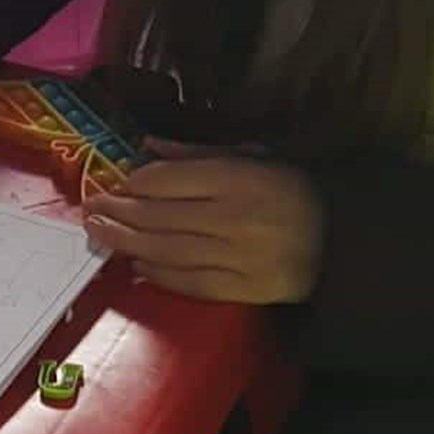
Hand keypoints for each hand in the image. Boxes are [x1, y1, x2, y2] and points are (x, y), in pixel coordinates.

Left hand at [83, 144, 324, 304]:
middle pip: (158, 217)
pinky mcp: (243, 289)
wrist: (343, 240)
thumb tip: (147, 145)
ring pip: (166, 251)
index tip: (116, 182)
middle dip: (118, 212)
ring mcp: (237, 258)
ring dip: (126, 243)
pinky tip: (136, 265)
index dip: (134, 182)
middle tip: (90, 209)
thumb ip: (198, 153)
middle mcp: (233, 219)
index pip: (167, 181)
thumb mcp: (253, 156)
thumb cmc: (294, 190)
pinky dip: (158, 274)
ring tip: (99, 233)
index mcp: (237, 179)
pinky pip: (190, 283)